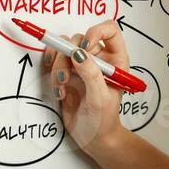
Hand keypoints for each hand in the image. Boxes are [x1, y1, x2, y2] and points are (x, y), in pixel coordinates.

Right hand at [46, 20, 129, 153]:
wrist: (92, 138)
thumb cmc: (104, 120)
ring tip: (62, 86)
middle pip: (79, 38)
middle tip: (67, 76)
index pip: (109, 30)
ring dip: (58, 66)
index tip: (84, 47)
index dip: (95, 32)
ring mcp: (81, 65)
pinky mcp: (67, 73)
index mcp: (115, 60)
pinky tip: (59, 90)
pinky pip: (54, 60)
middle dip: (68, 55)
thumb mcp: (100, 98)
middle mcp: (98, 58)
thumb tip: (78, 53)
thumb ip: (91, 74)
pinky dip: (52, 72)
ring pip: (63, 49)